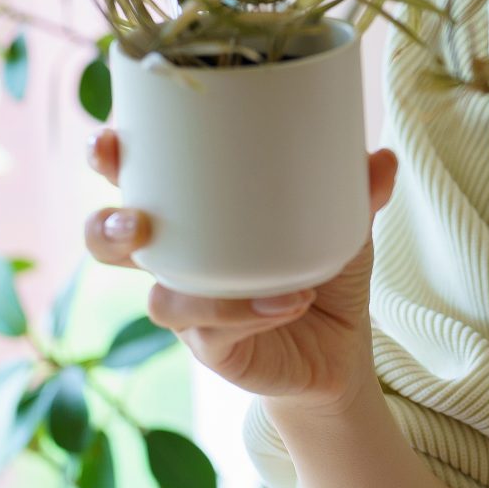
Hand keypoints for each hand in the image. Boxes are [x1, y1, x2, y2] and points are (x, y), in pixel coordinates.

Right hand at [84, 127, 397, 413]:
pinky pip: (213, 331)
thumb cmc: (320, 269)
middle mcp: (174, 261)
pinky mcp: (212, 349)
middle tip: (136, 219)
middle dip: (106, 226)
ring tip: (224, 269)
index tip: (111, 138)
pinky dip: (248, 314)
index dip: (108, 159)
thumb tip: (382, 158)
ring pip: (157, 298)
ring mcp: (188, 309)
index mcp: (190, 214)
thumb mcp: (341, 223)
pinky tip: (289, 301)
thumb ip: (355, 191)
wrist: (339, 348)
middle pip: (106, 241)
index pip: (133, 178)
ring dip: (184, 286)